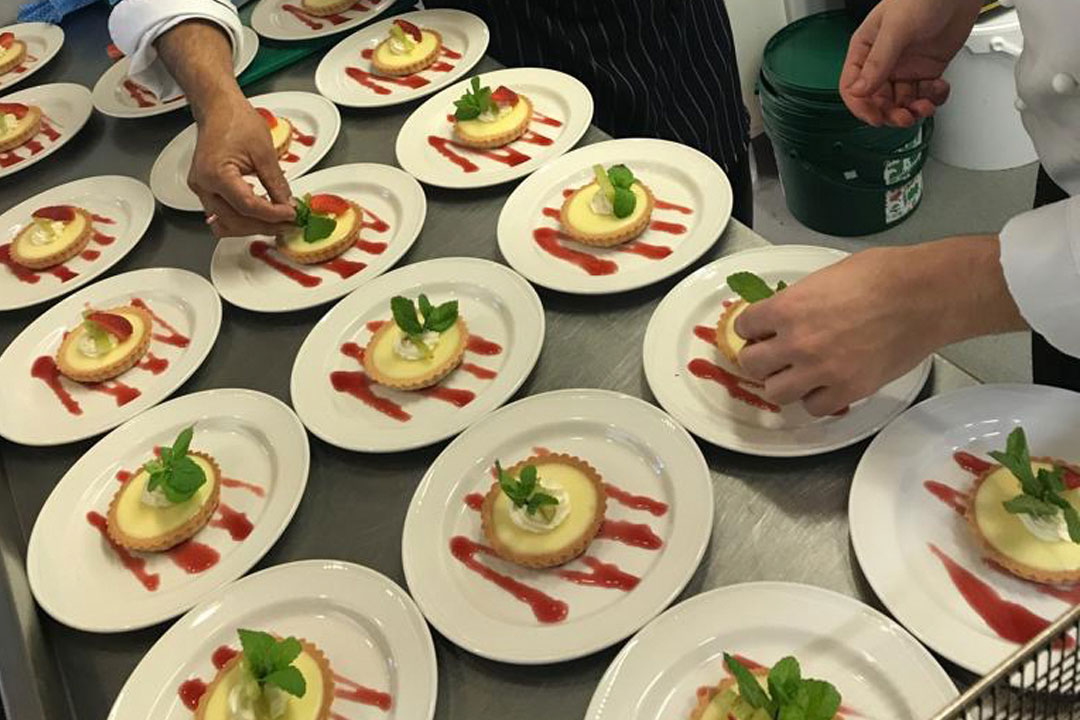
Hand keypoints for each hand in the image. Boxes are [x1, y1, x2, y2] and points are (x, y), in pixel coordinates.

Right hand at [188, 96, 295, 237]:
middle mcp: (203, 185)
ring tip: (275, 221)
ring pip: (225, 224)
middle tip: (288, 223)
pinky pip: (222, 214)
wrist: (218, 108)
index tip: (291, 215)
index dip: (272, 215)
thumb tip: (287, 204)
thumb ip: (276, 183)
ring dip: (252, 226)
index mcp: (216, 173)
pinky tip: (260, 213)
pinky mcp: (204, 190)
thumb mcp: (264, 151)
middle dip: (264, 225)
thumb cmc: (235, 120)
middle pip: (235, 221)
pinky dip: (241, 218)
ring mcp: (200, 189)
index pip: (247, 206)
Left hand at [733, 239, 1025, 415]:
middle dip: (760, 358)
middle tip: (775, 354)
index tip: (760, 330)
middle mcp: (796, 342)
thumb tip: (785, 314)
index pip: (744, 327)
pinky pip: (814, 408)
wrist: (926, 295)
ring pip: (776, 393)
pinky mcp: (849, 390)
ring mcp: (821, 370)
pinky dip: (817, 399)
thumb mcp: (826, 276)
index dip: (752, 329)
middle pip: (752, 364)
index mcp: (787, 307)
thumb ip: (798, 300)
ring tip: (799, 373)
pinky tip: (826, 385)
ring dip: (784, 383)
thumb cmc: (883, 274)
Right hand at [840, 0, 981, 126]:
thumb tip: (860, 90)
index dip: (862, 106)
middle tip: (905, 117)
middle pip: (878, 100)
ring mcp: (906, 67)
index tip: (876, 118)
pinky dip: (934, 98)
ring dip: (914, 109)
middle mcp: (884, 62)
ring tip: (925, 106)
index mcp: (866, 49)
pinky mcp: (928, 68)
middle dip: (892, 113)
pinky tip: (938, 89)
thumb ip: (878, 61)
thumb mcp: (896, 28)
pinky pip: (926, 93)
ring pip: (903, 101)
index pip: (853, 87)